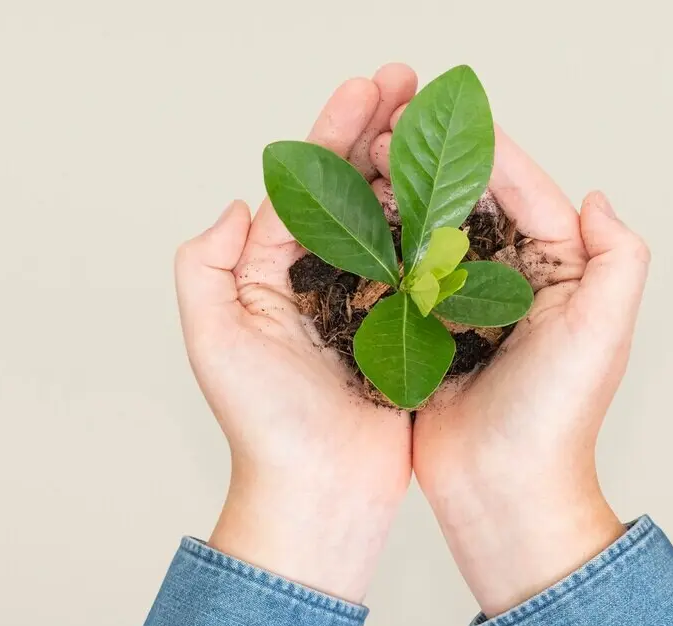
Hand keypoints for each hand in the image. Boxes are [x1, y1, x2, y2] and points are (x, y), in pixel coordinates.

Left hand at [174, 65, 417, 603]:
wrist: (319, 494)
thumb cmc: (262, 426)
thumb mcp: (213, 338)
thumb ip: (206, 265)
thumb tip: (240, 203)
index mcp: (271, 275)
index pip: (306, 184)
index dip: (334, 130)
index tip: (370, 87)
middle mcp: (318, 284)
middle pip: (352, 190)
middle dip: (380, 132)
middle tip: (415, 85)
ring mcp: (365, 308)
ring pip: (393, 221)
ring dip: (415, 170)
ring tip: (442, 126)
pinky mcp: (406, 335)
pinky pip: (426, 271)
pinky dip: (443, 230)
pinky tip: (465, 196)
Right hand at [373, 127, 650, 614]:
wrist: (504, 492)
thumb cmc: (559, 417)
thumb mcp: (604, 331)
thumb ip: (618, 258)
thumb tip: (597, 198)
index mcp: (559, 275)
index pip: (525, 194)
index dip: (485, 152)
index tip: (439, 116)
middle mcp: (512, 285)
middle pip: (471, 206)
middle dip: (431, 164)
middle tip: (386, 129)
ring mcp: (464, 310)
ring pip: (430, 235)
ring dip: (399, 197)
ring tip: (360, 159)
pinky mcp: (423, 337)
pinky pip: (398, 280)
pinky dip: (377, 248)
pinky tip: (348, 218)